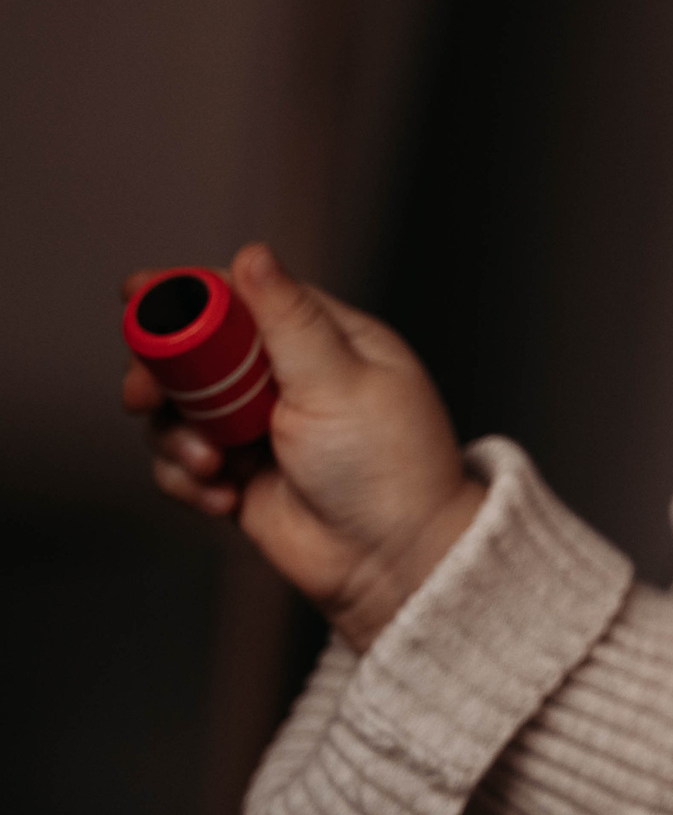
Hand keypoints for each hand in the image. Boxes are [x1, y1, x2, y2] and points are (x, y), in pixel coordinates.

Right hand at [124, 245, 483, 650]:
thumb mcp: (339, 381)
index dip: (189, 293)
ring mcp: (259, 426)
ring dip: (179, 438)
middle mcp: (288, 376)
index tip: (137, 294)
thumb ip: (289, 322)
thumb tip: (254, 255)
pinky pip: (181, 462)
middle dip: (162, 374)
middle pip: (196, 353)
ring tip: (214, 465)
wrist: (392, 560)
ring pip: (179, 410)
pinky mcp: (238, 473)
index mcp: (325, 338)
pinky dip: (187, 479)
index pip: (246, 296)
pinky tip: (224, 498)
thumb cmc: (389, 465)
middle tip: (143, 396)